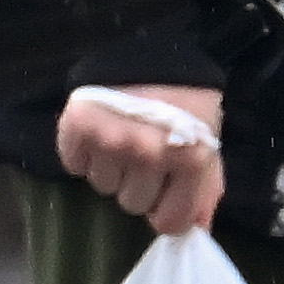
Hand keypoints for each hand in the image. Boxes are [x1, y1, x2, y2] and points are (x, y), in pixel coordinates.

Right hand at [55, 84, 226, 237]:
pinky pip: (75, 165)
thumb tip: (197, 231)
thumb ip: (205, 192)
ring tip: (122, 138)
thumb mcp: (208, 146)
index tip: (166, 188)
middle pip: (132, 204)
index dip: (166, 208)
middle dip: (139, 185)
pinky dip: (82, 154)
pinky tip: (98, 134)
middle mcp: (149, 155)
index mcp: (189, 162)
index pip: (168, 222)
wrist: (155, 52)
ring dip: (111, 168)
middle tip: (145, 154)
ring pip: (103, 186)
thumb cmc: (187, 104)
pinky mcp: (79, 127)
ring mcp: (111, 141)